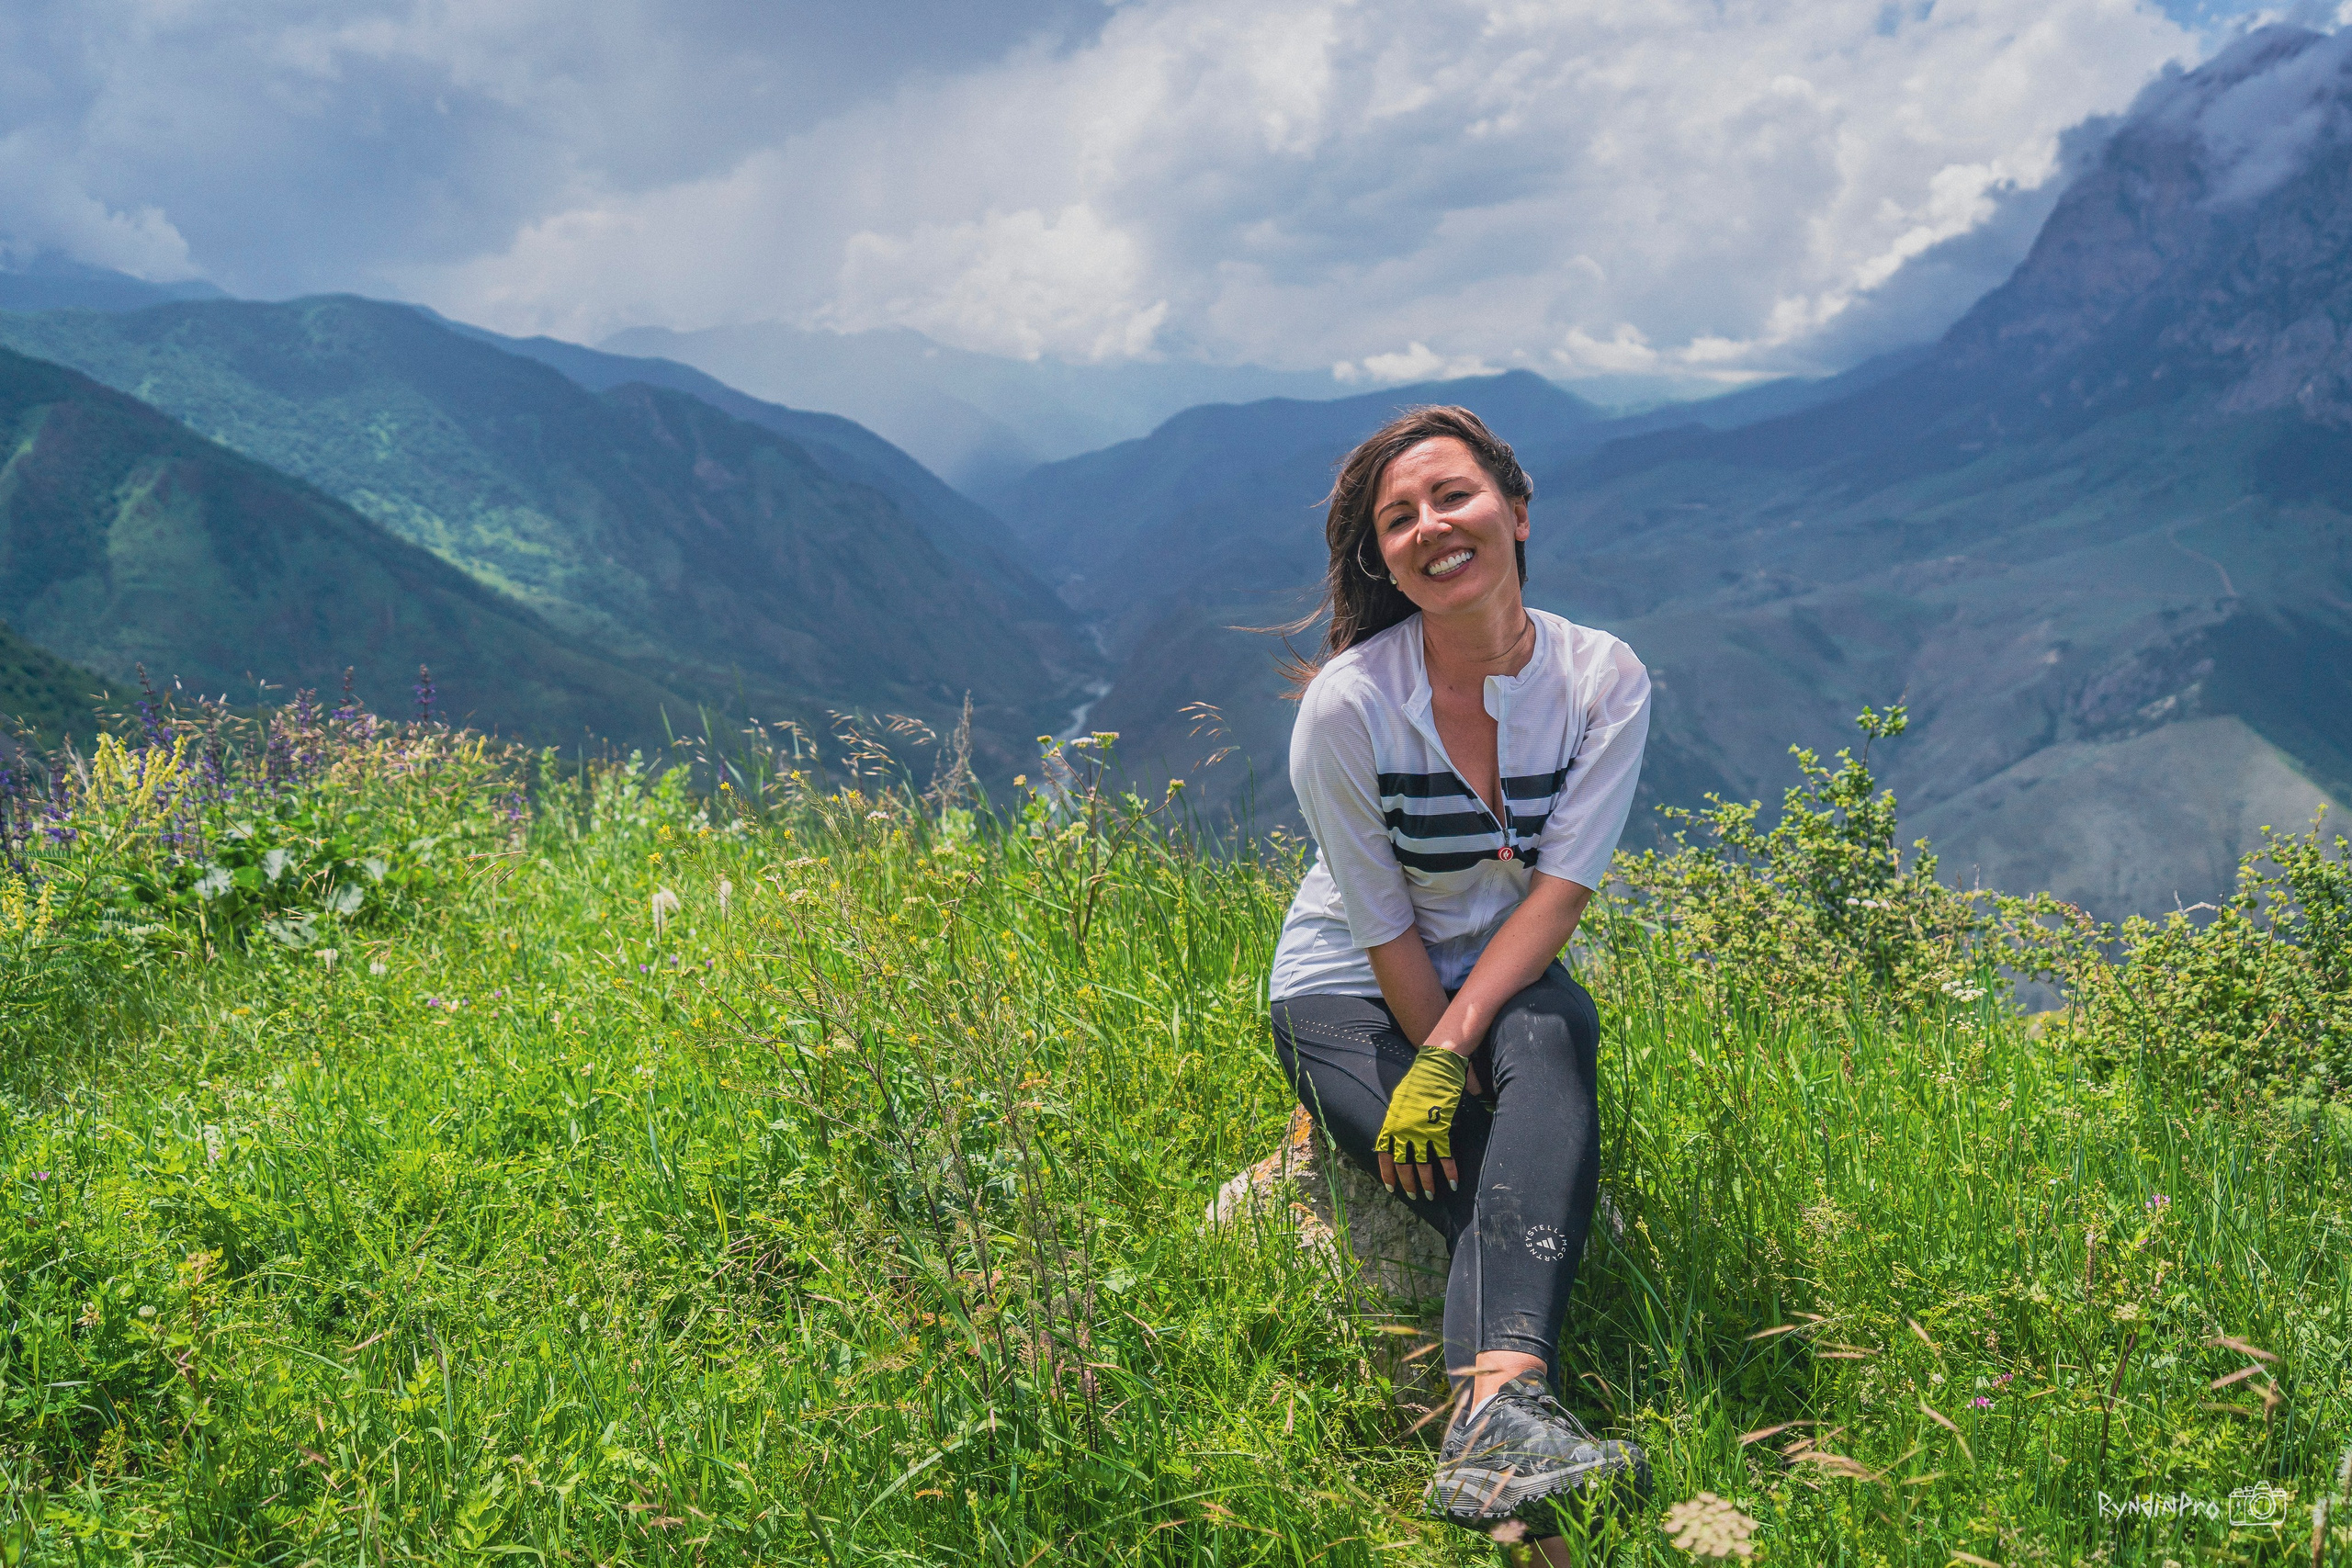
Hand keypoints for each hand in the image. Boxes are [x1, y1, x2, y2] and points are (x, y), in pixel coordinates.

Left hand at [1375, 1047, 1465, 1200]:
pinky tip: (1453, 1182)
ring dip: (1427, 1183)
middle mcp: (1402, 1132)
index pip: (1384, 1156)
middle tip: (1413, 1196)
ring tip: (1431, 1195)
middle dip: (1408, 1183)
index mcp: (1391, 1124)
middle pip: (1403, 1165)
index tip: (1391, 1188)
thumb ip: (1398, 1119)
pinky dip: (1450, 1171)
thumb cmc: (1418, 1080)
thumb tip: (1398, 1131)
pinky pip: (1444, 1157)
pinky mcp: (1440, 1130)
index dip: (1387, 1174)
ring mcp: (1420, 1133)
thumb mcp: (1400, 1100)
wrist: (1435, 1067)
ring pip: (1423, 1166)